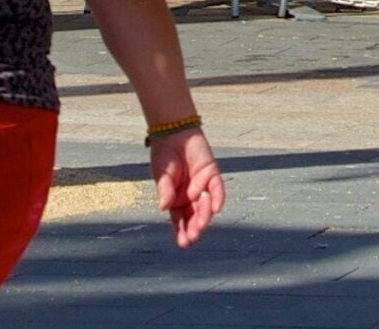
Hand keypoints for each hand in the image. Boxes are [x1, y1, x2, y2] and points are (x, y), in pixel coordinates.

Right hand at [151, 127, 223, 246]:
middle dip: (194, 228)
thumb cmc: (164, 157)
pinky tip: (215, 208)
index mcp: (175, 201)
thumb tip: (164, 207)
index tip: (183, 244)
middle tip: (193, 237)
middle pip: (194, 217)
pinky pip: (217, 189)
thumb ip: (164, 190)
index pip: (179, 221)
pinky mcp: (212, 174)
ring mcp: (202, 186)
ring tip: (200, 224)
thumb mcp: (161, 176)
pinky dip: (217, 198)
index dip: (181, 232)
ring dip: (203, 216)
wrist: (174, 134)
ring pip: (205, 206)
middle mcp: (189, 197)